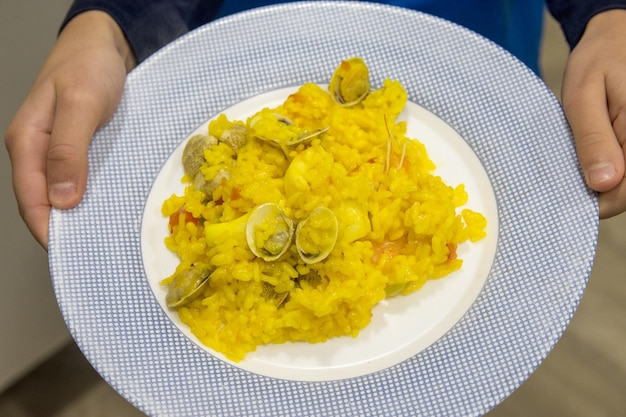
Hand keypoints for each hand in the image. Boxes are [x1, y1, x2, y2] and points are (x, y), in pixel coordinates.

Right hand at [5, 11, 134, 248]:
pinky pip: (81, 180)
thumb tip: (61, 200)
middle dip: (65, 232)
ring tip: (105, 240)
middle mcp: (38, 151)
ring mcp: (58, 150)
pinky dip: (93, 199)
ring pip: (63, 194)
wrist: (104, 42)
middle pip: (45, 203)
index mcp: (27, 142)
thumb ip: (68, 150)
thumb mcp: (81, 104)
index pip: (31, 200)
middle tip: (94, 255)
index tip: (71, 256)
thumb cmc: (89, 65)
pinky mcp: (79, 149)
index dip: (48, 232)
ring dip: (81, 217)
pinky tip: (111, 210)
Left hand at [561, 9, 625, 218]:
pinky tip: (591, 156)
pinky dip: (609, 168)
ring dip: (604, 180)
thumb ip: (593, 138)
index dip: (598, 201)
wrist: (616, 37)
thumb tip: (602, 183)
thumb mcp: (583, 96)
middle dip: (599, 191)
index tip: (567, 197)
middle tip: (566, 178)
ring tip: (579, 160)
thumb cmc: (598, 60)